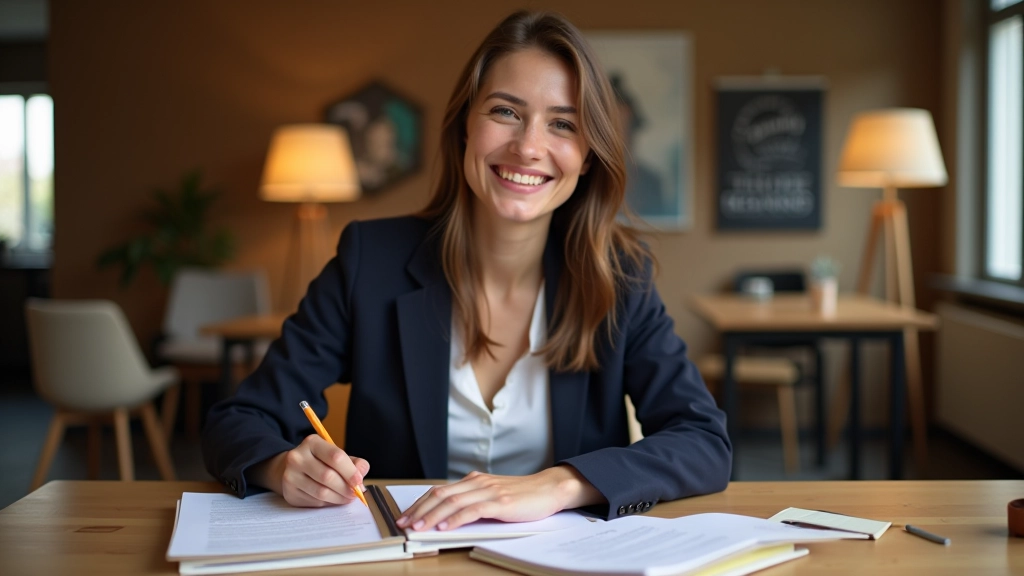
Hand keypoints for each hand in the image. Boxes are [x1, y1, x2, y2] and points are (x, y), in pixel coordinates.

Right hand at [254, 434, 369, 506]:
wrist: (291, 468)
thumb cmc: (319, 461)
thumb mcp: (336, 455)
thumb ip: (353, 463)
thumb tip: (361, 473)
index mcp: (312, 443)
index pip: (335, 456)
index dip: (350, 471)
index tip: (358, 481)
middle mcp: (297, 457)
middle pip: (328, 476)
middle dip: (345, 488)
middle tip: (354, 493)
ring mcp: (290, 476)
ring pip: (321, 492)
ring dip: (339, 498)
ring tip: (346, 497)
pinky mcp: (289, 492)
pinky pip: (314, 502)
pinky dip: (328, 503)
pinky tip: (332, 498)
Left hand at [395, 466, 602, 531]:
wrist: (550, 489)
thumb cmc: (523, 496)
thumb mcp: (493, 496)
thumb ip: (473, 502)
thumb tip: (448, 517)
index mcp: (473, 480)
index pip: (439, 491)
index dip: (419, 504)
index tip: (405, 516)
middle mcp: (477, 483)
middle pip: (440, 495)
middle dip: (419, 511)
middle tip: (403, 524)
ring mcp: (488, 491)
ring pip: (452, 502)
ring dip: (431, 516)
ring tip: (417, 528)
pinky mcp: (500, 502)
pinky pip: (472, 510)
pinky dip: (455, 519)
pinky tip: (444, 527)